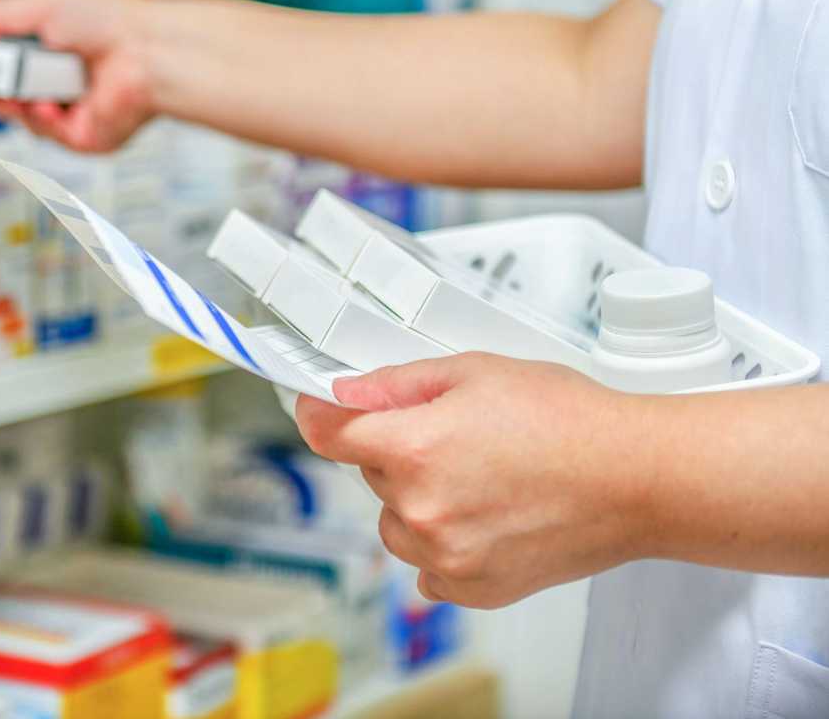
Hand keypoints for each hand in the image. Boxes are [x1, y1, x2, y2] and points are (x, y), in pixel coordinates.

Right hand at [0, 0, 160, 152]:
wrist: (150, 51)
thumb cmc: (114, 21)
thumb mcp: (40, 5)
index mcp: (57, 47)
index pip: (7, 62)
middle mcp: (65, 81)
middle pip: (8, 95)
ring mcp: (74, 111)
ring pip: (21, 117)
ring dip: (7, 103)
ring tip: (3, 86)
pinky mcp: (84, 136)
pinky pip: (45, 134)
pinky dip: (39, 117)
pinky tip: (45, 103)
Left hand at [296, 354, 651, 608]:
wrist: (638, 479)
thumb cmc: (570, 421)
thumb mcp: (475, 372)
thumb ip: (397, 385)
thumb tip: (345, 393)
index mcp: (413, 449)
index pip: (327, 434)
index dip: (322, 414)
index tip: (322, 410)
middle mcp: (421, 510)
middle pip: (370, 474)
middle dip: (399, 451)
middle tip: (459, 436)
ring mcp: (446, 556)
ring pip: (395, 522)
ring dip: (418, 502)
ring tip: (480, 478)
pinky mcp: (474, 588)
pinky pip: (428, 567)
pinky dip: (445, 546)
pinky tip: (487, 517)